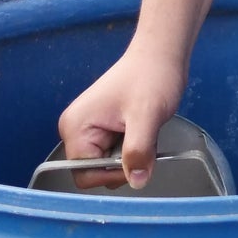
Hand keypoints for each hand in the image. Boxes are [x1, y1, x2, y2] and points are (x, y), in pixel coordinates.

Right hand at [57, 41, 185, 189]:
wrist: (161, 54)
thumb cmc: (151, 77)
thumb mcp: (146, 115)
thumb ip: (138, 150)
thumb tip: (136, 182)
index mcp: (75, 128)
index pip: (84, 174)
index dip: (112, 174)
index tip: (137, 158)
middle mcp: (75, 130)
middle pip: (95, 171)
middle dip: (123, 163)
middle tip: (143, 138)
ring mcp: (89, 129)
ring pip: (108, 163)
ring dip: (131, 155)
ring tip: (144, 129)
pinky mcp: (103, 128)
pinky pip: (116, 152)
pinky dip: (133, 147)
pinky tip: (143, 128)